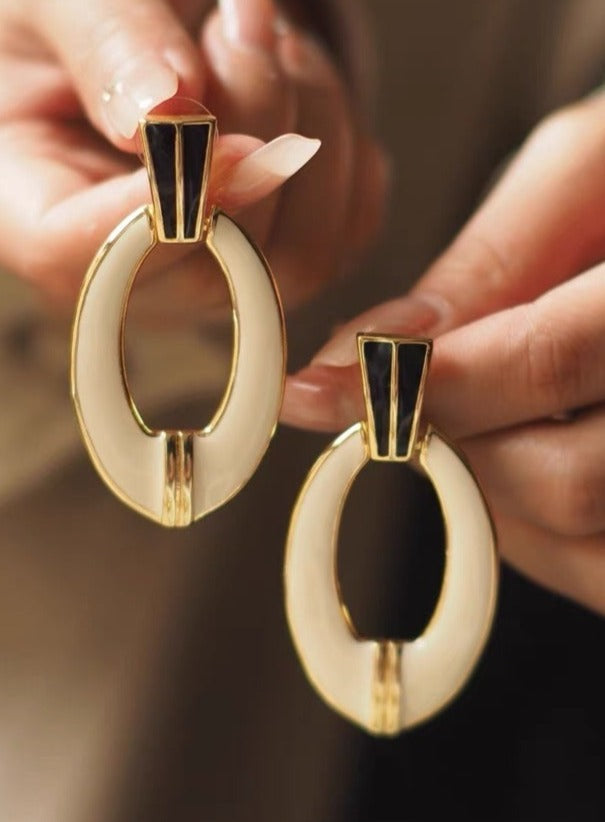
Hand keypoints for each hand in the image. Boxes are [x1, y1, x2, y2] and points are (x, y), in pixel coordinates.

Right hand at [0, 0, 386, 309]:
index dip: (159, 201)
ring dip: (308, 123)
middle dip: (251, 122)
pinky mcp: (276, 261)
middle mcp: (132, 273)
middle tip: (242, 21)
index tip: (201, 108)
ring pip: (300, 256)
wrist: (127, 47)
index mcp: (34, 217)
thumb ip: (106, 44)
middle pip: (213, 261)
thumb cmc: (66, 29)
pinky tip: (298, 88)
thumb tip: (167, 106)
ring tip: (266, 40)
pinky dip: (344, 149)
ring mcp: (210, 278)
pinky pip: (346, 233)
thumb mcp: (53, 5)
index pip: (87, 258)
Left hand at [283, 92, 604, 614]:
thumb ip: (492, 258)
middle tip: (415, 396)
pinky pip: (601, 576)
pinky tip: (525, 462)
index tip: (318, 389)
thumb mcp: (590, 171)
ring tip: (486, 419)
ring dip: (494, 497)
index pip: (551, 359)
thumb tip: (373, 347)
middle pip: (566, 481)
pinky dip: (539, 536)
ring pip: (584, 549)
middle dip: (459, 443)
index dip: (421, 383)